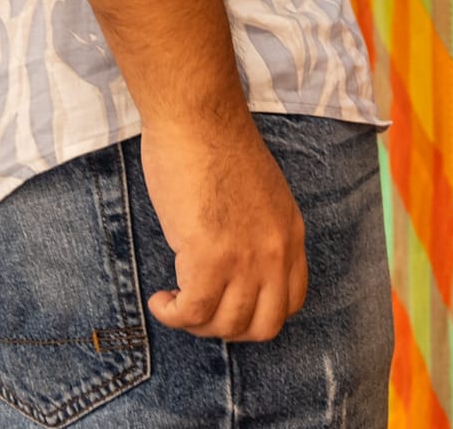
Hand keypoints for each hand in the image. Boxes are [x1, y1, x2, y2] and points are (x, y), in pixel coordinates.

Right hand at [142, 116, 308, 342]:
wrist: (198, 122)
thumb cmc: (218, 149)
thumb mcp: (262, 196)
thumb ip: (259, 232)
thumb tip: (238, 265)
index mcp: (291, 234)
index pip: (292, 301)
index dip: (256, 312)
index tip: (226, 301)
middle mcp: (276, 251)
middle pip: (263, 325)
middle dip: (226, 329)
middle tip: (198, 308)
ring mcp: (246, 257)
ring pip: (226, 326)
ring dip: (194, 323)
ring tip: (175, 300)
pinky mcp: (209, 257)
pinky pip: (192, 313)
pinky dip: (171, 314)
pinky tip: (160, 297)